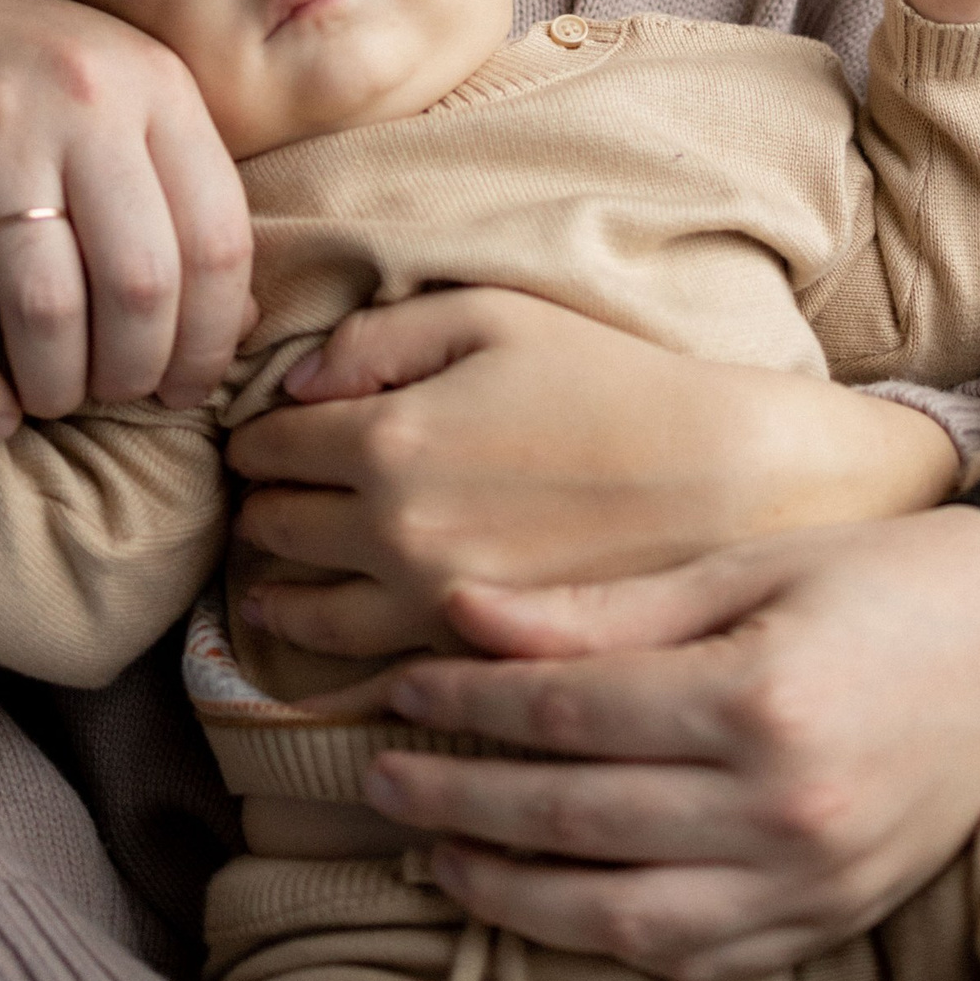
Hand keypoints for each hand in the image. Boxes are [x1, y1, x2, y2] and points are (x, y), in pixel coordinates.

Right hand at [0, 0, 251, 433]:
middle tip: (118, 396)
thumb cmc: (32, 76)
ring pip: (45, 303)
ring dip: (55, 383)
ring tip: (53, 401)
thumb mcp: (128, 96)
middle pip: (140, 282)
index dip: (212, 337)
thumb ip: (182, 190)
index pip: (218, 239)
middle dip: (135, 370)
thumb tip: (236, 324)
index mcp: (158, 87)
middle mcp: (84, 100)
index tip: (190, 387)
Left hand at [227, 289, 957, 664]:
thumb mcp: (495, 314)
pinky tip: (351, 619)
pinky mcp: (470, 662)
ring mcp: (427, 612)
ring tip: (285, 568)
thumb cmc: (616, 382)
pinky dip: (334, 643)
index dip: (254, 432)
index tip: (265, 431)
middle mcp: (390, 536)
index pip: (264, 443)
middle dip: (260, 504)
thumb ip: (375, 337)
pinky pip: (359, 666)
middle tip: (268, 491)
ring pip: (295, 612)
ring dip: (276, 584)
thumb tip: (289, 382)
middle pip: (266, 527)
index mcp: (388, 439)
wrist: (725, 481)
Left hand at [355, 502, 979, 980]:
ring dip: (506, 888)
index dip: (469, 704)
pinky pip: (687, 956)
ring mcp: (807, 881)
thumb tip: (463, 617)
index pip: (568, 715)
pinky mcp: (825, 922)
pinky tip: (541, 904)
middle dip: (458, 795)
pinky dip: (599, 939)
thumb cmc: (883, 578)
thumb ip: (605, 608)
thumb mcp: (746, 564)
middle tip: (378, 772)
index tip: (401, 686)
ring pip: (614, 914)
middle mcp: (781, 807)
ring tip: (433, 850)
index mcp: (757, 699)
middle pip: (573, 816)